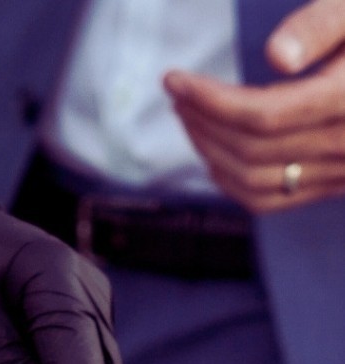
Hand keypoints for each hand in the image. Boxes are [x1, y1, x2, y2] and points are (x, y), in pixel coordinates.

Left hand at [165, 0, 344, 212]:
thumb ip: (322, 23)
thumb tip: (275, 56)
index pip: (262, 115)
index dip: (209, 99)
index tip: (174, 78)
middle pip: (251, 150)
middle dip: (202, 122)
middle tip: (177, 93)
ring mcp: (342, 173)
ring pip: (255, 182)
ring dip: (210, 153)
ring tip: (189, 117)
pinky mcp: (336, 185)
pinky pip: (272, 199)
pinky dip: (232, 182)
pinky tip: (213, 152)